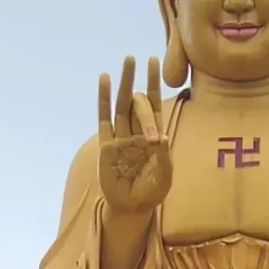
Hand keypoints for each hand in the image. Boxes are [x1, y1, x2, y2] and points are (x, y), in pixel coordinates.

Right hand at [98, 56, 170, 216]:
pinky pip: (104, 120)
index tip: (154, 60)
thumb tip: (162, 138)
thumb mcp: (164, 178)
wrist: (132, 208)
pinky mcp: (107, 146)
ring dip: (124, 82)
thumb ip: (164, 159)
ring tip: (126, 61)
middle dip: (141, 89)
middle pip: (138, 103)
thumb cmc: (151, 193)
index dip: (154, 82)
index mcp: (153, 136)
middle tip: (139, 63)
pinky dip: (103, 100)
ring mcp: (121, 137)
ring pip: (122, 105)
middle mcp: (137, 132)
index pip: (154, 104)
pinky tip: (104, 80)